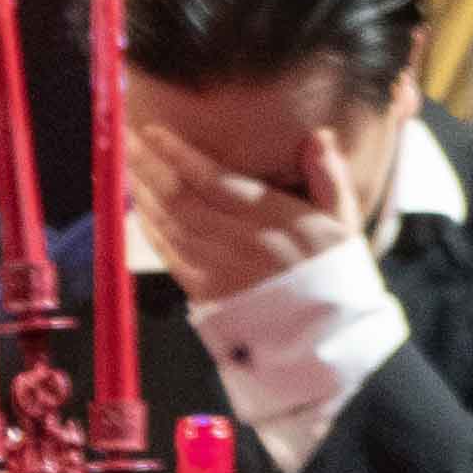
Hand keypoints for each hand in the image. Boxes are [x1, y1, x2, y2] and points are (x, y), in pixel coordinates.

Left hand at [130, 109, 371, 311]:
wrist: (331, 342)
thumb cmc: (340, 277)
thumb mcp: (346, 223)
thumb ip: (329, 176)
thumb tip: (318, 135)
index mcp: (276, 220)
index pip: (214, 179)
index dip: (179, 154)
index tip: (154, 130)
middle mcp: (243, 243)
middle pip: (182, 198)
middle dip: (149, 166)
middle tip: (127, 137)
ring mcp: (222, 272)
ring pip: (171, 224)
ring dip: (144, 193)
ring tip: (127, 166)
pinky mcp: (209, 297)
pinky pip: (170, 257)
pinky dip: (151, 231)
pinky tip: (140, 211)